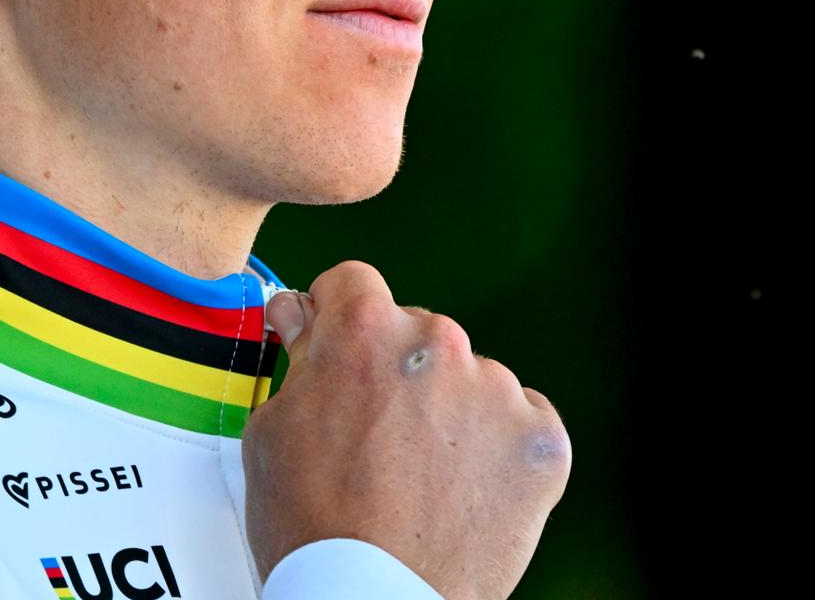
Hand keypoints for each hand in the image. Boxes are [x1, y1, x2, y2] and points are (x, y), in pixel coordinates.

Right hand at [242, 261, 571, 599]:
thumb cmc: (313, 529)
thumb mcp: (273, 430)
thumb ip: (297, 358)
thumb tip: (302, 315)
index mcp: (367, 330)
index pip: (354, 284)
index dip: (338, 317)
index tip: (340, 348)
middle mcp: (440, 343)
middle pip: (418, 333)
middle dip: (399, 372)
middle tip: (378, 440)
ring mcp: (498, 390)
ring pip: (473, 379)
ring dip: (452, 412)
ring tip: (422, 480)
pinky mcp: (542, 438)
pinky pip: (523, 421)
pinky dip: (500, 449)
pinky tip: (466, 490)